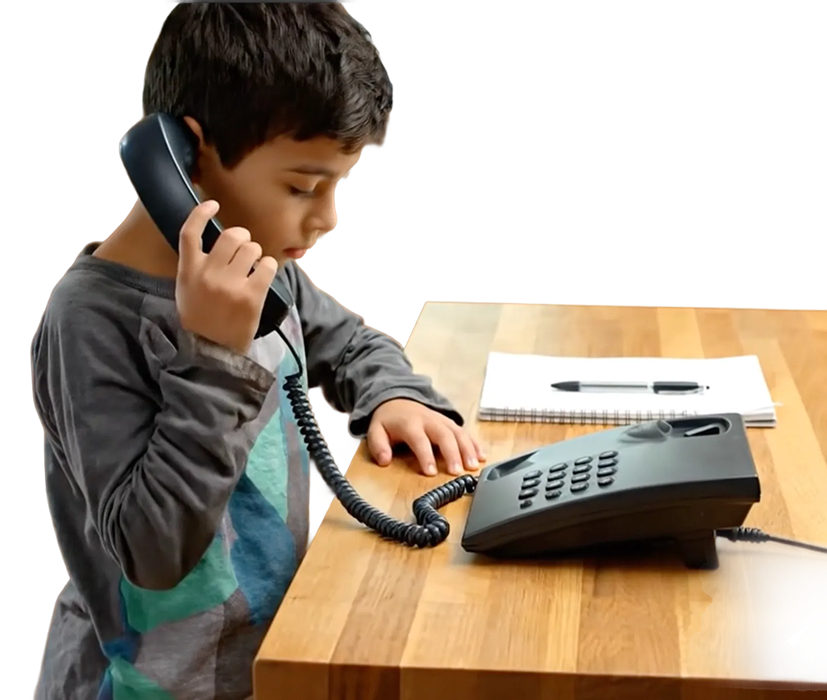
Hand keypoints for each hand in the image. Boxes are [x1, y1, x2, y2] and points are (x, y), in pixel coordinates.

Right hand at [176, 200, 277, 354]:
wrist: (212, 350)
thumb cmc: (201, 317)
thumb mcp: (186, 289)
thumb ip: (196, 264)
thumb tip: (213, 240)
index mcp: (188, 271)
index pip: (189, 232)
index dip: (201, 213)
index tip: (212, 204)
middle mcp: (208, 274)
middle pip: (231, 236)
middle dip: (242, 238)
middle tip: (243, 250)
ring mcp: (230, 285)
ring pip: (252, 248)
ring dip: (255, 254)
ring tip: (252, 268)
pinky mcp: (251, 296)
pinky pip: (266, 265)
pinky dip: (267, 267)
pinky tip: (262, 276)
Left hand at [367, 398, 486, 475]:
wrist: (397, 399)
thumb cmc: (388, 420)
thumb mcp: (375, 431)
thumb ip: (378, 446)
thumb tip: (384, 460)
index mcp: (410, 424)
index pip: (419, 440)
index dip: (425, 456)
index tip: (432, 472)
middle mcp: (429, 420)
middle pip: (444, 435)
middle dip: (452, 453)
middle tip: (458, 471)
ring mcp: (441, 420)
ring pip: (458, 432)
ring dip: (468, 449)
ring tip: (474, 466)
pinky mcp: (449, 422)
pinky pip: (464, 431)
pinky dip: (474, 443)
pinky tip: (482, 456)